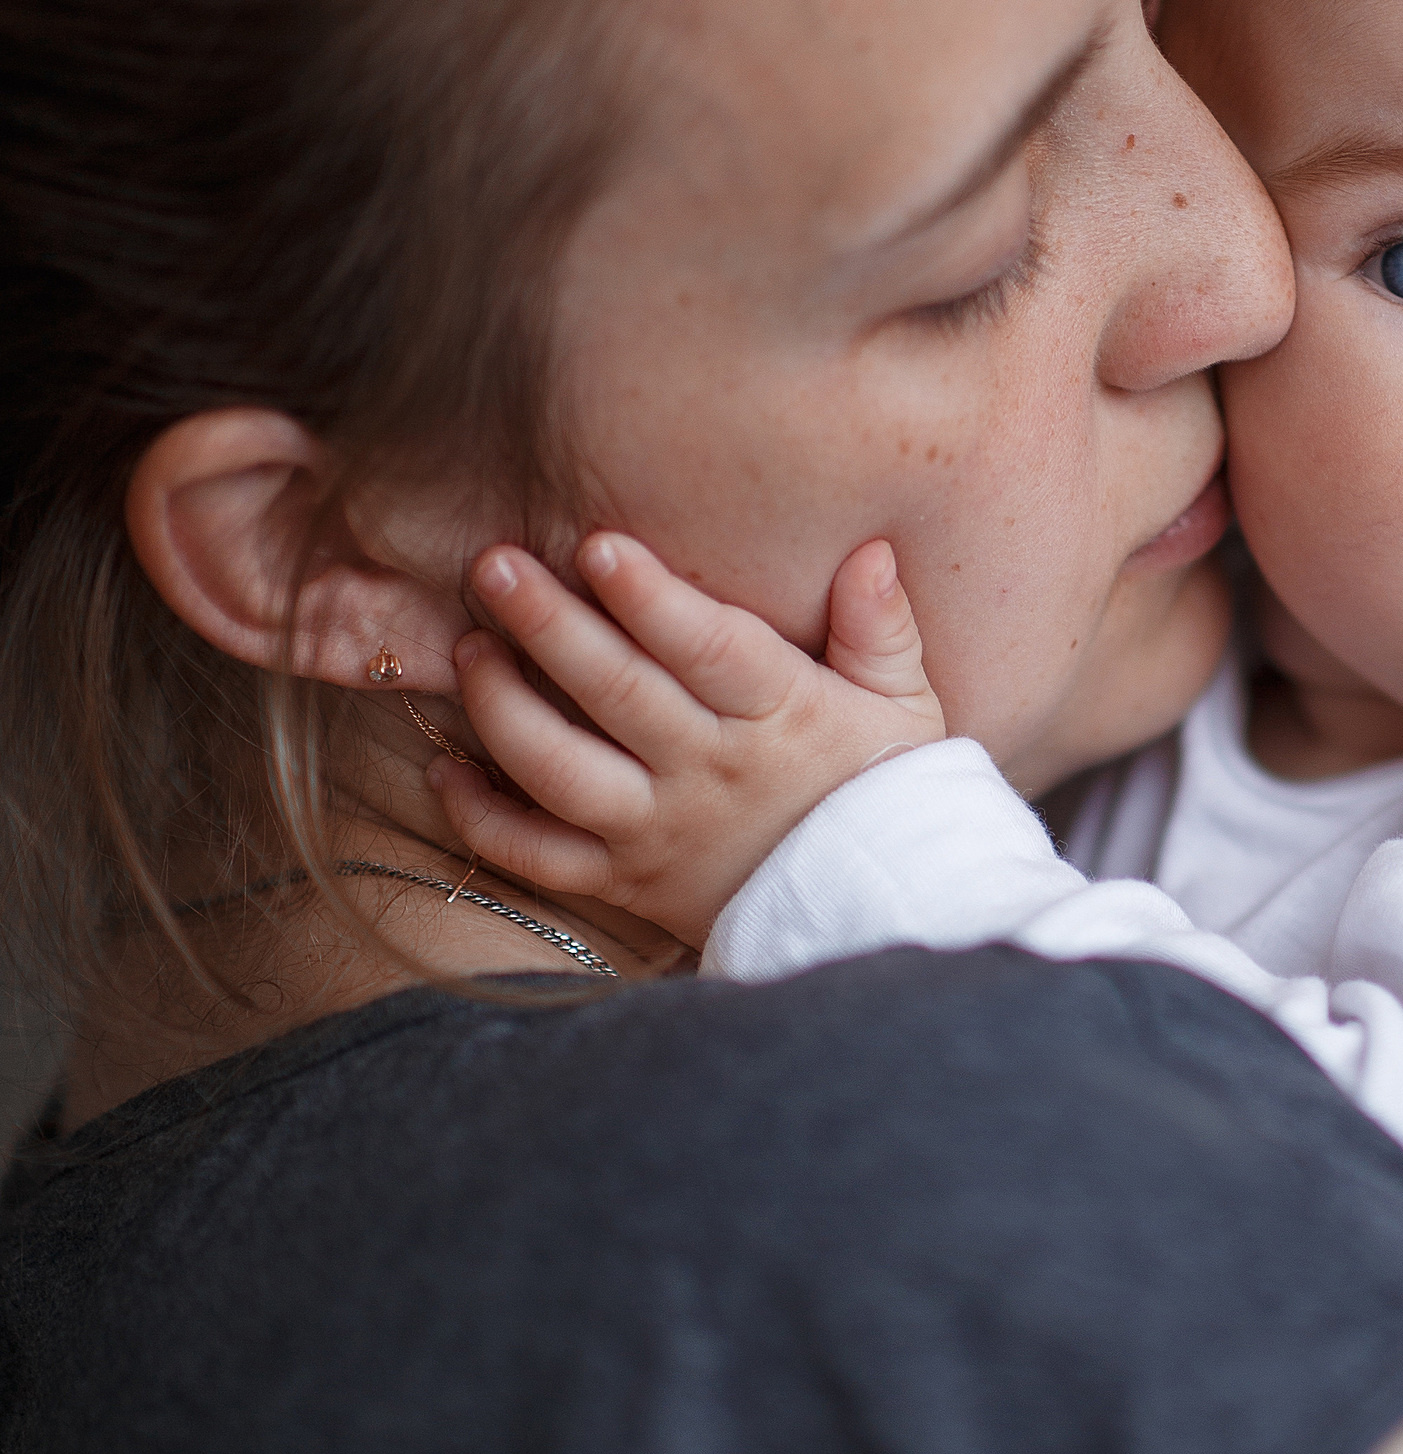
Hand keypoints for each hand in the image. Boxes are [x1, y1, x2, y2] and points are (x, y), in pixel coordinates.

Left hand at [431, 530, 945, 950]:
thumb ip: (882, 628)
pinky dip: (482, 818)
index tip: (599, 545)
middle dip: (550, 625)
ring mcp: (659, 832)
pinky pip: (538, 856)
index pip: (711, 650)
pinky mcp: (624, 881)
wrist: (871, 908)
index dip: (652, 599)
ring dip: (505, 709)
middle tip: (494, 565)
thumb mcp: (905, 704)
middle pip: (619, 695)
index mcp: (781, 717)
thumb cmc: (882, 787)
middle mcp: (710, 773)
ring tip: (472, 649)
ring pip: (563, 773)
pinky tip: (447, 767)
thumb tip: (869, 554)